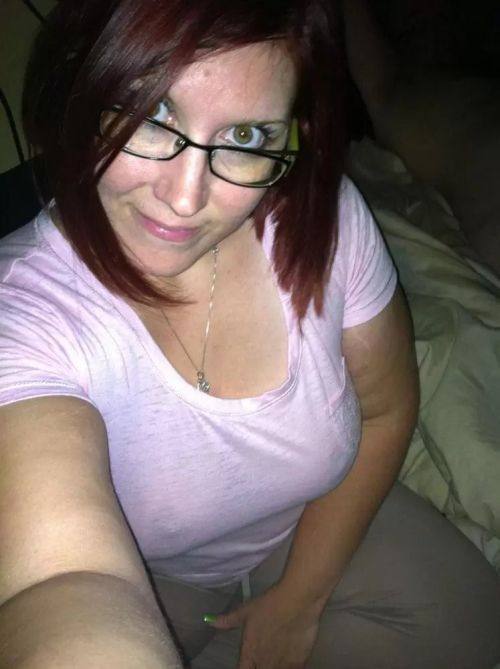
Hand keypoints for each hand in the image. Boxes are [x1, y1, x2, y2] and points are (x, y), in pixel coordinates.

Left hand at [206, 585, 320, 668]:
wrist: (298, 600)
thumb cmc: (269, 604)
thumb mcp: (246, 611)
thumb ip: (228, 620)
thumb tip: (209, 621)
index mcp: (249, 653)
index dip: (243, 668)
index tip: (246, 663)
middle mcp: (264, 664)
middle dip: (258, 667)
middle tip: (260, 658)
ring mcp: (282, 665)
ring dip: (272, 667)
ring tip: (274, 657)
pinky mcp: (300, 663)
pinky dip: (288, 667)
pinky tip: (288, 660)